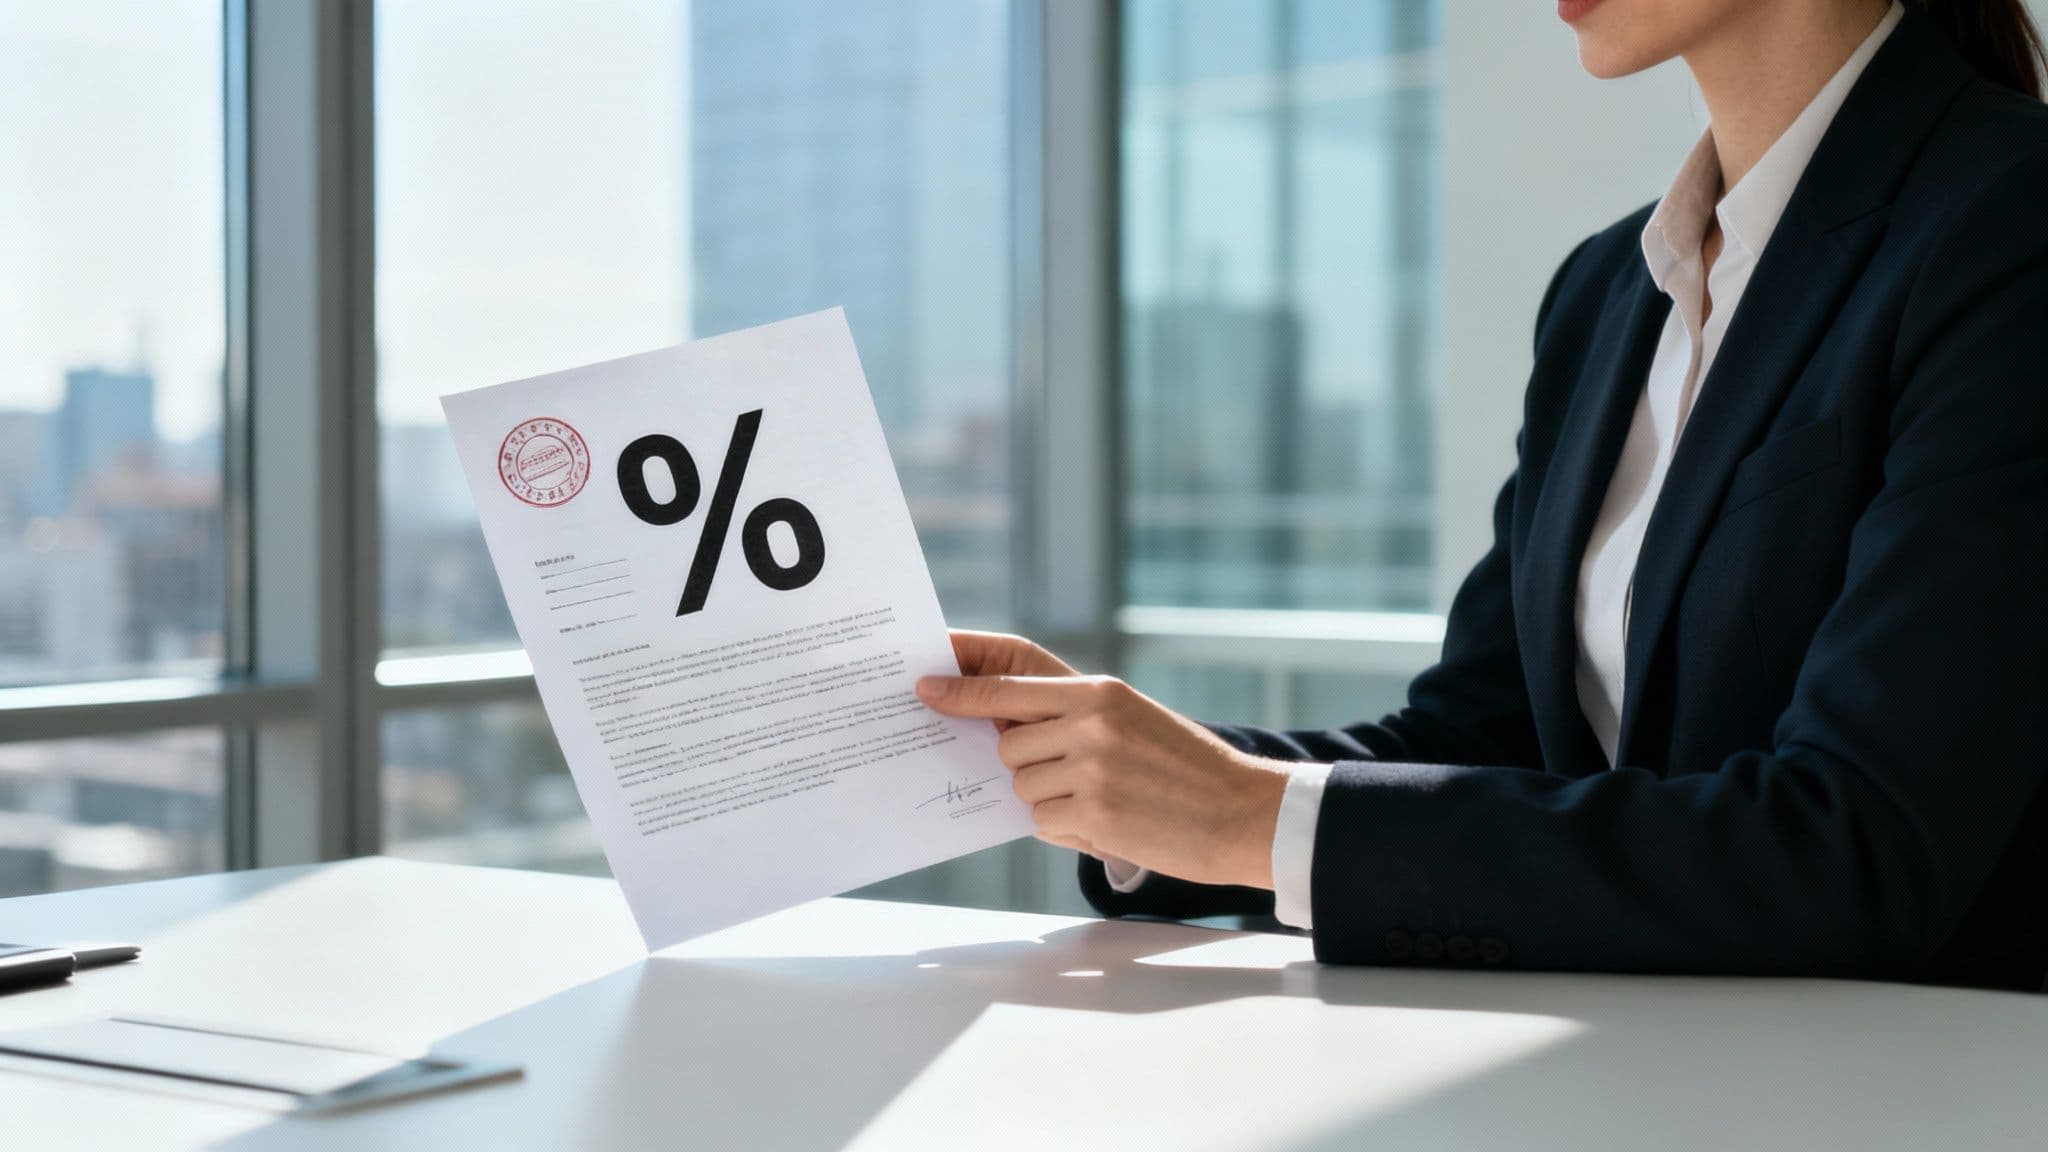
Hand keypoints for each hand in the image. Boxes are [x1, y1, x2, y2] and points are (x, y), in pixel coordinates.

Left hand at [917, 638, 1291, 889]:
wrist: (1243, 811)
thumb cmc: (1185, 769)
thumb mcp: (1131, 720)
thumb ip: (1071, 718)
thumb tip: (1000, 732)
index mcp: (1098, 691)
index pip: (1008, 686)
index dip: (960, 689)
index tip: (924, 687)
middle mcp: (1090, 721)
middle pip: (1008, 744)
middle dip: (1028, 765)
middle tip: (1077, 776)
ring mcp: (1090, 766)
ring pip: (1022, 786)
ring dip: (1050, 800)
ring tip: (1107, 798)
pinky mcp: (1095, 811)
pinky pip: (1043, 821)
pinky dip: (1068, 827)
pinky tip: (1111, 820)